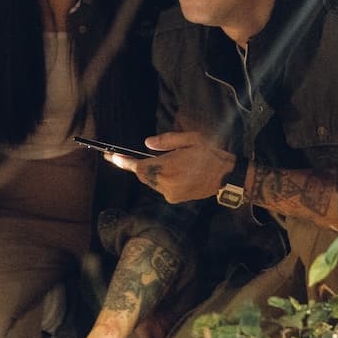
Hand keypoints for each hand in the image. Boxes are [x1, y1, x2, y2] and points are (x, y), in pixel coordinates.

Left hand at [116, 130, 235, 202]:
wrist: (226, 177)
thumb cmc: (210, 154)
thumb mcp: (191, 139)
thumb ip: (167, 141)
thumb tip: (146, 144)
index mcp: (168, 167)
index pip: (138, 166)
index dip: (122, 162)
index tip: (110, 156)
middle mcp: (165, 183)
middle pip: (142, 175)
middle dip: (135, 166)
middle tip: (120, 157)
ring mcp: (169, 193)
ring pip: (151, 182)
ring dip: (149, 172)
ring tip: (159, 161)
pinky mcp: (174, 198)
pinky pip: (160, 187)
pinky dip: (159, 178)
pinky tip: (169, 171)